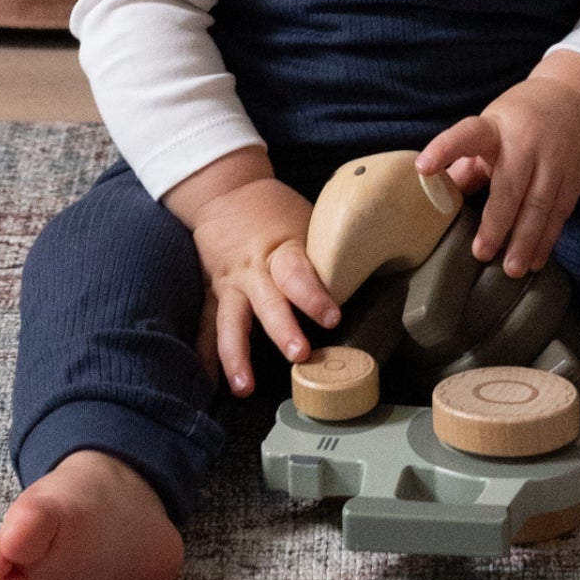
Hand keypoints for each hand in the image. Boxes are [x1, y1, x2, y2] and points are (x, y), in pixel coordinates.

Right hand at [163, 159, 335, 396]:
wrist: (224, 192)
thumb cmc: (274, 210)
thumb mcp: (304, 222)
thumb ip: (324, 255)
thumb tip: (372, 279)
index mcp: (280, 248)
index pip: (297, 274)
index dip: (313, 296)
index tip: (332, 318)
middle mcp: (252, 270)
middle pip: (267, 302)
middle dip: (282, 329)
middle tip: (298, 354)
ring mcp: (229, 285)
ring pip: (231, 322)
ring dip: (236, 355)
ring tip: (243, 386)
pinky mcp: (212, 295)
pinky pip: (207, 327)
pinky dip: (207, 355)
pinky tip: (210, 381)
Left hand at [419, 54, 579, 278]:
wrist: (576, 99)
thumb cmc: (517, 121)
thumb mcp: (488, 129)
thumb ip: (465, 163)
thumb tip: (436, 200)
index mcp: (494, 127)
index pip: (466, 135)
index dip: (445, 150)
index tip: (422, 168)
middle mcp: (525, 143)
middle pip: (511, 185)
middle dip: (497, 222)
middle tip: (482, 254)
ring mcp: (554, 160)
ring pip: (540, 204)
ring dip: (526, 240)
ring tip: (512, 270)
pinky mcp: (575, 176)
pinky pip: (560, 212)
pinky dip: (547, 239)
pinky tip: (535, 261)